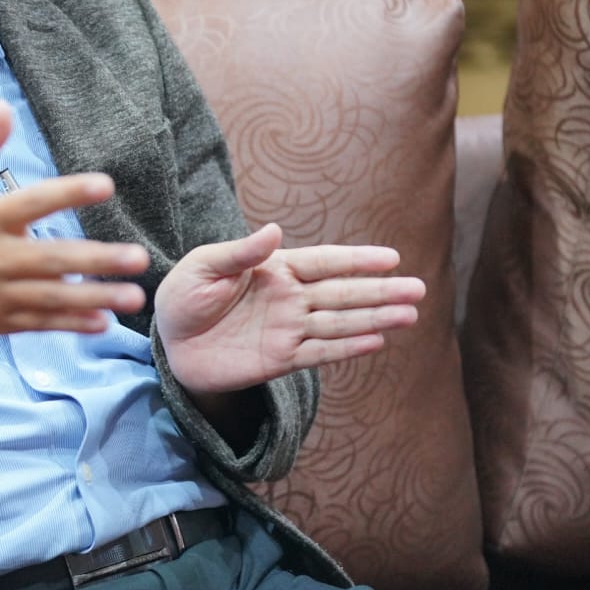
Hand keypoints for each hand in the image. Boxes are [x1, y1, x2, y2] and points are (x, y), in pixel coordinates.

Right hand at [0, 101, 149, 335]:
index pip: (33, 202)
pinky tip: (105, 322)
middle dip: (98, 260)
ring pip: (54, 297)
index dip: (69, 192)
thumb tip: (3, 107)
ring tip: (135, 295)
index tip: (106, 185)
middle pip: (53, 258)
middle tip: (139, 257)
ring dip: (96, 297)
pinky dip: (72, 324)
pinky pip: (41, 323)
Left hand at [156, 223, 424, 397]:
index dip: (357, 259)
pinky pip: (320, 353)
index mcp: (273, 269)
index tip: (392, 257)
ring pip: (340, 322)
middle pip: (342, 292)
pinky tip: (377, 341)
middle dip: (380, 290)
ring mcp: (288, 328)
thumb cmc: (183, 297)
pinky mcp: (281, 358)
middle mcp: (289, 298)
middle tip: (418, 288)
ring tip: (410, 315)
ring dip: (374, 318)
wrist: (170, 343)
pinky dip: (348, 349)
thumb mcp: (203, 267)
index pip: (323, 262)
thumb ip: (240, 253)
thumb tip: (275, 230)